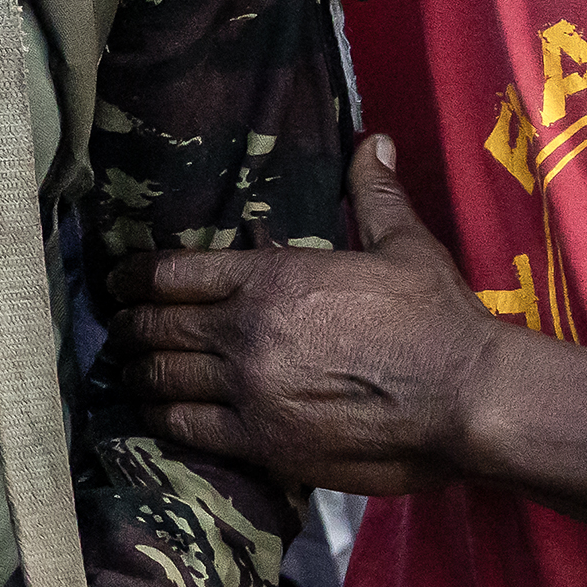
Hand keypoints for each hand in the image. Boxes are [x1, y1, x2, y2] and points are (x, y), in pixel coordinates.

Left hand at [112, 135, 493, 494]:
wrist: (469, 399)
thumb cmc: (440, 320)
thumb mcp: (406, 245)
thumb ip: (374, 196)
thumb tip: (374, 142)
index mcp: (271, 278)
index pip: (172, 272)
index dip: (135, 275)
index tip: (117, 280)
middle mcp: (246, 332)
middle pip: (155, 327)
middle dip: (129, 325)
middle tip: (117, 328)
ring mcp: (248, 391)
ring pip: (161, 379)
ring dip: (137, 374)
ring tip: (127, 372)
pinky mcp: (261, 445)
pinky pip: (185, 428)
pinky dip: (160, 418)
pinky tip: (154, 415)